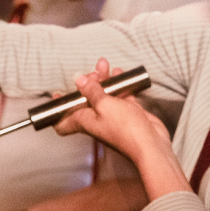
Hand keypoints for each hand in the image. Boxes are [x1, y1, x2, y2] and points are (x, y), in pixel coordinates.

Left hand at [56, 59, 189, 199]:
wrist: (151, 144)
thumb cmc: (126, 131)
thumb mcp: (104, 105)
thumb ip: (91, 91)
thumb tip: (78, 79)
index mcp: (84, 121)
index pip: (63, 122)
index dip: (58, 109)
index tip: (58, 95)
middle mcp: (96, 120)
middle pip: (85, 100)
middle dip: (86, 84)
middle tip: (93, 72)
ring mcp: (112, 116)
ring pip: (104, 95)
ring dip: (103, 80)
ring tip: (105, 65)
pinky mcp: (128, 113)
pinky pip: (120, 96)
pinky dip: (119, 85)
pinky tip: (119, 74)